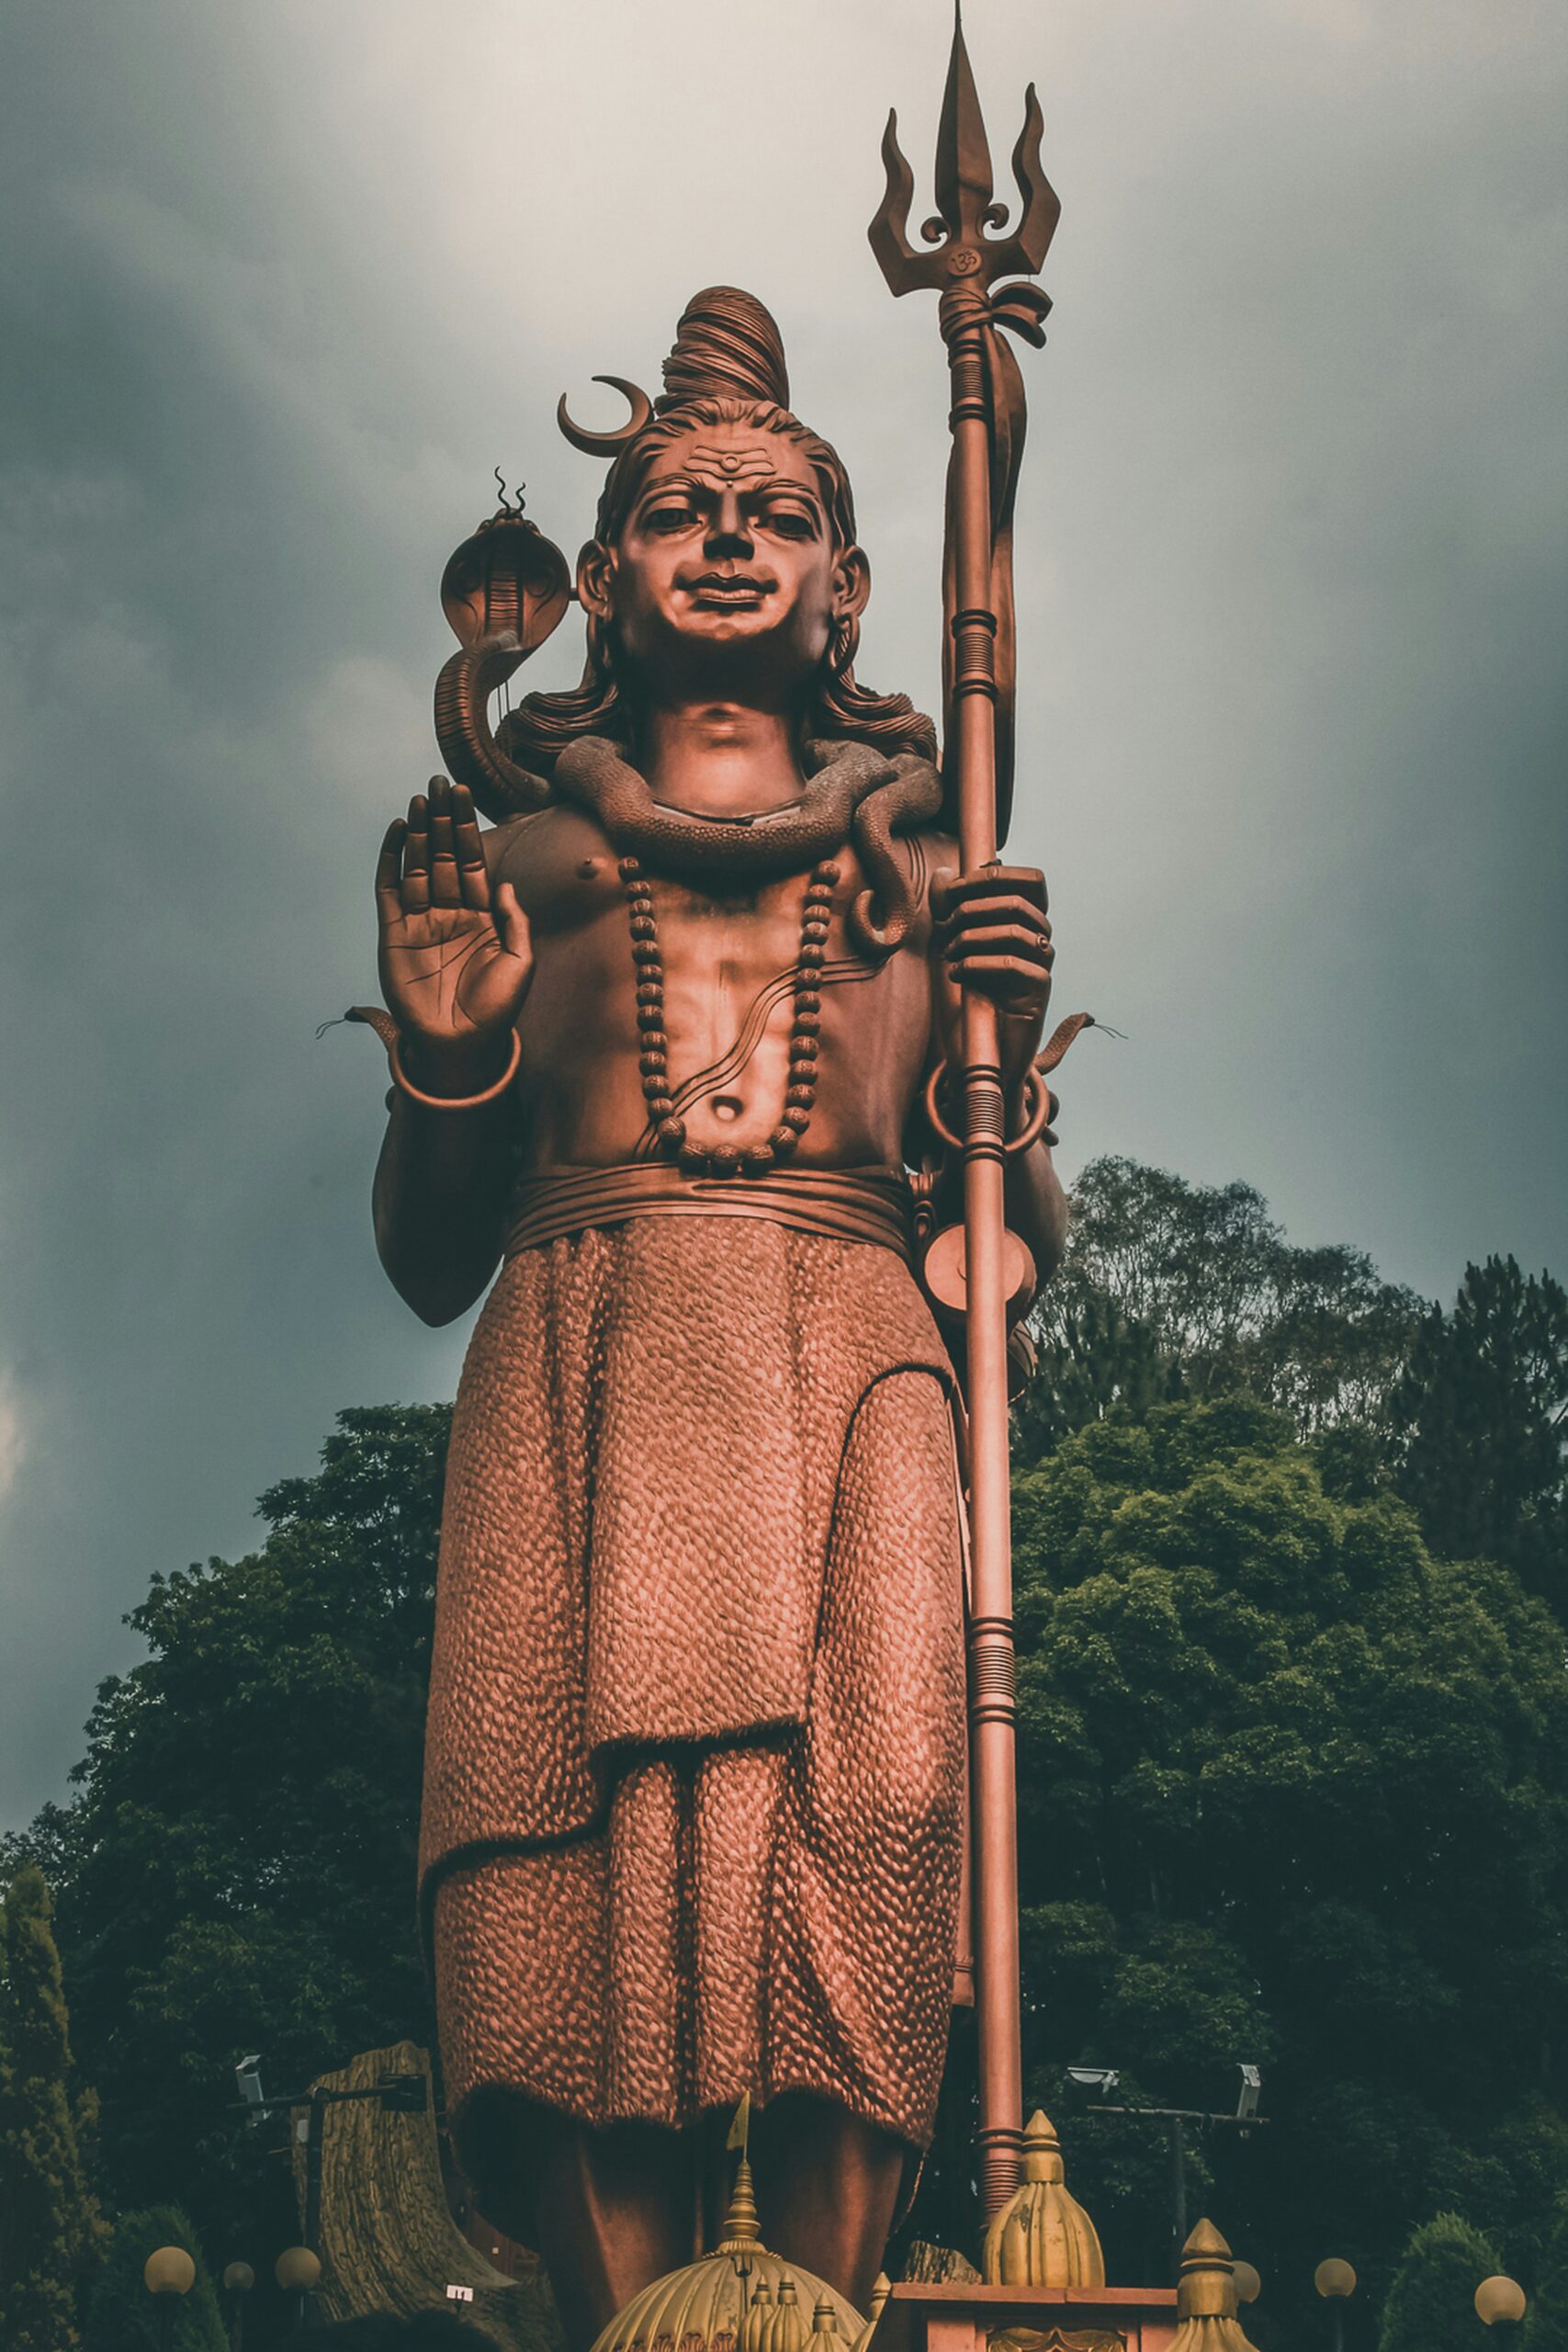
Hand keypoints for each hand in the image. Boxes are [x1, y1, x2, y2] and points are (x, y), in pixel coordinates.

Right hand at [376, 777, 532, 1093]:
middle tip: (440, 781)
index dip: (467, 827)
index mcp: (481, 916)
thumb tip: (504, 883)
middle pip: (444, 855)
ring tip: (419, 798)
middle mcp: (450, 913)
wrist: (462, 1047)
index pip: (472, 861)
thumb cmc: (496, 1011)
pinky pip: (389, 890)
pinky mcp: (394, 934)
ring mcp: (420, 922)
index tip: (464, 793)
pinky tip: (397, 831)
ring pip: (417, 865)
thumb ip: (514, 921)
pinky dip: (391, 860)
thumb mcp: (520, 963)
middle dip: (442, 819)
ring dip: (418, 832)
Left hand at [932, 863, 1054, 1092]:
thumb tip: (943, 874)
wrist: (976, 1054)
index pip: (1032, 881)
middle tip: (944, 927)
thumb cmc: (966, 1001)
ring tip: (947, 954)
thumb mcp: (951, 950)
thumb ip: (948, 913)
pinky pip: (1013, 965)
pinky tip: (957, 972)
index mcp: (1024, 923)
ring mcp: (1042, 966)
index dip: (996, 876)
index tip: (957, 888)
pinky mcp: (1038, 993)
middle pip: (1018, 903)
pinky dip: (978, 963)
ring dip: (971, 937)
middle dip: (973, 908)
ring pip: (1015, 932)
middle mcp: (1039, 940)